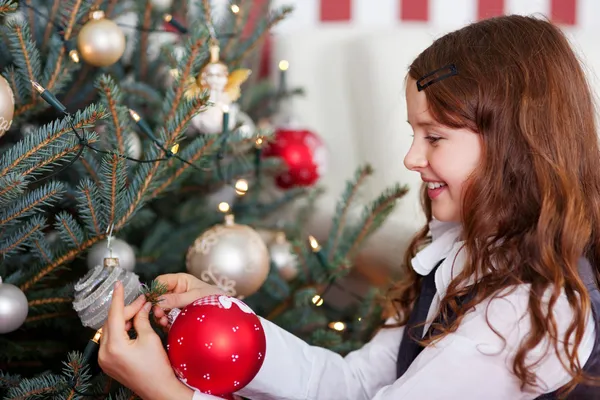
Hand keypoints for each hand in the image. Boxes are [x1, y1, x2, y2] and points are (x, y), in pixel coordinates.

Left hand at [98, 281, 192, 399]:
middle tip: (143, 302)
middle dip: (126, 310)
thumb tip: (141, 306)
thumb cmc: (157, 366)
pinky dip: (121, 331)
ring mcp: (104, 360)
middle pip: (112, 322)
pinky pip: (111, 340)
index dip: (118, 297)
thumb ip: (141, 319)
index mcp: (114, 346)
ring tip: (139, 313)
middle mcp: (104, 353)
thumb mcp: (150, 338)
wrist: (159, 390)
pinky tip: (132, 326)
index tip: (119, 284)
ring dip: (123, 320)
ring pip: (110, 330)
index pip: (114, 314)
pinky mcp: (108, 363)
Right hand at [152, 273, 224, 327]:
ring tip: (163, 321)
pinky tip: (166, 325)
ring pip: (160, 308)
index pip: (161, 282)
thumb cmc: (214, 297)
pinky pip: (166, 318)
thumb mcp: (196, 296)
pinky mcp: (176, 316)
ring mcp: (175, 304)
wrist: (225, 312)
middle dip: (157, 305)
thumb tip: (158, 300)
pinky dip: (165, 322)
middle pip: (158, 296)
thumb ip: (177, 299)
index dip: (156, 290)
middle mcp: (175, 292)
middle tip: (158, 313)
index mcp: (180, 281)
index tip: (154, 300)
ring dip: (159, 315)